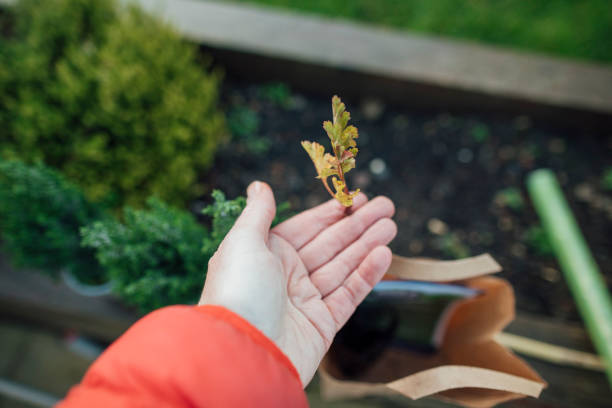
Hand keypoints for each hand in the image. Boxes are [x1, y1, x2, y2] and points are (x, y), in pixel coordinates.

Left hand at [199, 181, 396, 385]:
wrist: (243, 353)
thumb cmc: (237, 292)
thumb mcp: (242, 242)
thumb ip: (258, 213)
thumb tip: (259, 185)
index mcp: (267, 255)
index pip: (307, 227)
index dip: (333, 212)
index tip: (358, 197)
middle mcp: (287, 276)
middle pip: (330, 244)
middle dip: (358, 225)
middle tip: (387, 206)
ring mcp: (306, 301)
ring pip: (344, 266)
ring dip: (368, 245)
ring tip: (392, 225)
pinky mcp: (323, 325)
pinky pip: (349, 294)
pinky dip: (367, 274)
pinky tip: (384, 254)